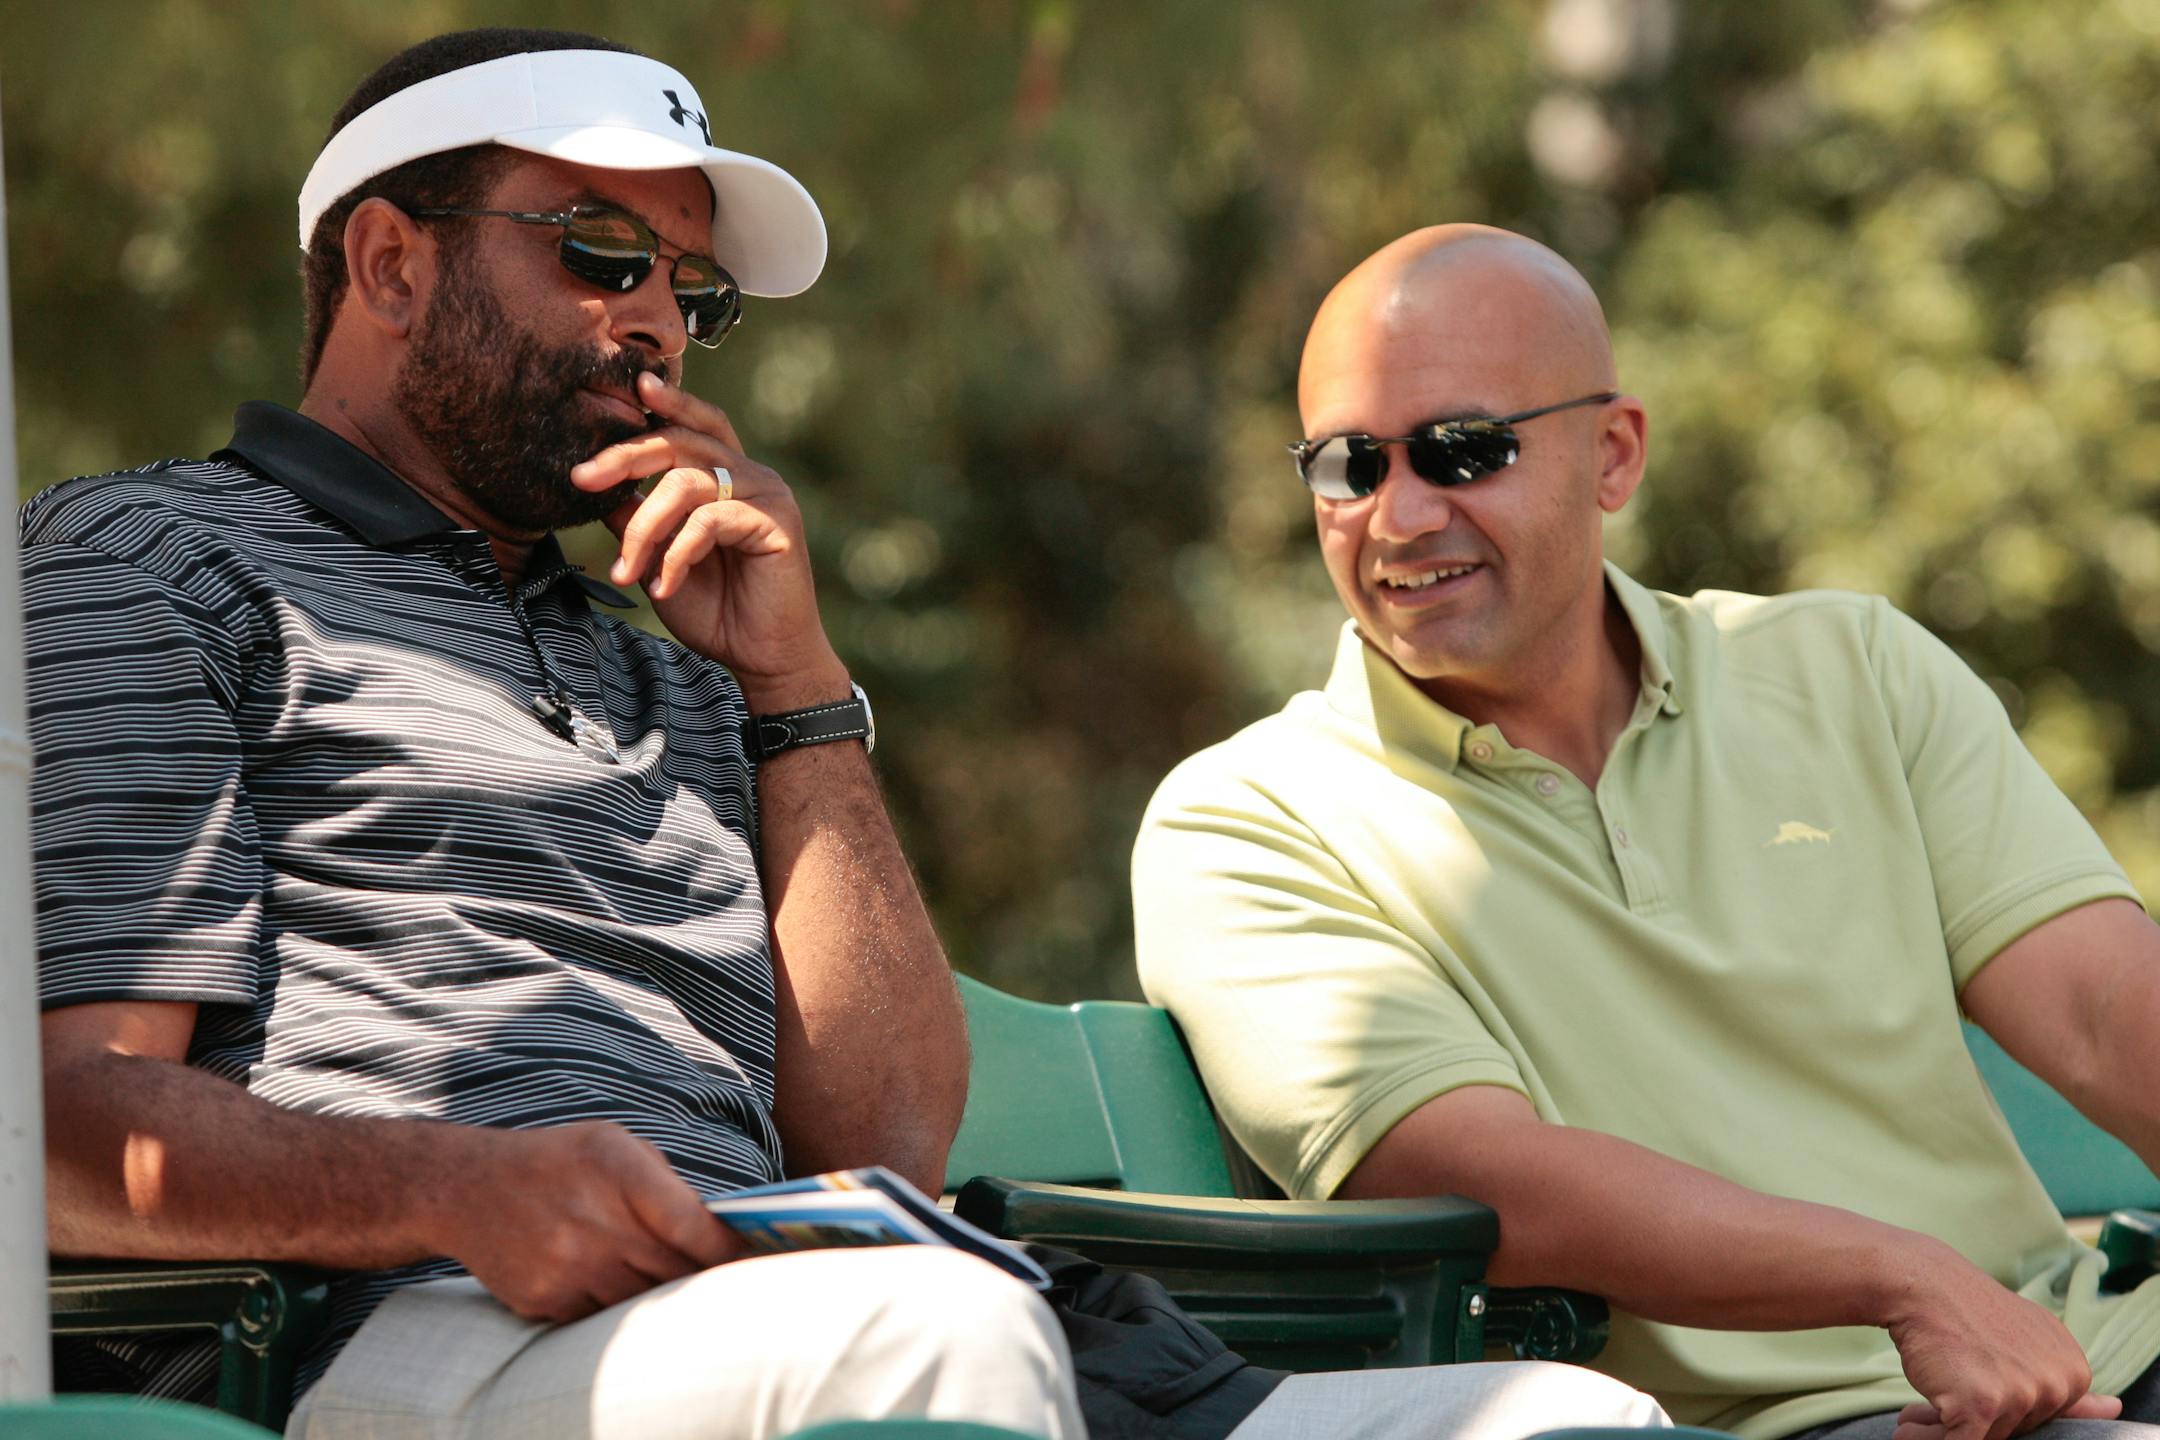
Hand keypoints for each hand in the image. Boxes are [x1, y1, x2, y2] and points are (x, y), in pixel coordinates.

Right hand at [428, 1120, 742, 1324]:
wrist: (467, 1188)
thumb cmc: (556, 1162)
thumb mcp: (612, 1144)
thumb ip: (664, 1183)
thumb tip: (716, 1229)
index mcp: (615, 1168)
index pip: (690, 1224)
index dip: (725, 1250)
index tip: (746, 1258)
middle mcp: (591, 1219)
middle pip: (673, 1271)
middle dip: (699, 1276)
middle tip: (718, 1278)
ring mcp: (566, 1265)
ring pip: (641, 1302)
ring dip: (657, 1294)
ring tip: (660, 1278)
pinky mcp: (544, 1299)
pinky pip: (601, 1317)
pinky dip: (614, 1307)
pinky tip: (610, 1283)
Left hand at [569, 371, 846, 708]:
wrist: (762, 658)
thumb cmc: (716, 610)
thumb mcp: (659, 558)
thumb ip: (638, 519)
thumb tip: (601, 488)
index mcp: (727, 476)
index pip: (694, 426)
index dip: (667, 404)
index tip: (630, 388)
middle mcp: (750, 475)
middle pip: (681, 441)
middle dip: (625, 455)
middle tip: (582, 479)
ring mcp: (767, 494)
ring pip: (686, 482)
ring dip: (644, 527)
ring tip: (626, 570)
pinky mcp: (777, 522)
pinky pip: (709, 521)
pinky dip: (676, 554)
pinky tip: (664, 585)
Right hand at [1885, 1244, 2119, 1439]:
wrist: (1922, 1283)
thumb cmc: (1968, 1312)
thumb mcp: (2031, 1340)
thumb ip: (2067, 1380)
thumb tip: (2117, 1408)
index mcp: (2074, 1371)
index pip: (2040, 1418)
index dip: (2002, 1407)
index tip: (1976, 1384)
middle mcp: (2056, 1384)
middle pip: (2015, 1430)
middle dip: (1974, 1419)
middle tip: (1943, 1391)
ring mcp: (2021, 1394)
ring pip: (1987, 1438)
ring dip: (1945, 1429)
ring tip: (1920, 1405)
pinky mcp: (1983, 1404)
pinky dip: (1926, 1439)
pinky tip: (1907, 1425)